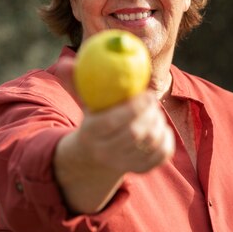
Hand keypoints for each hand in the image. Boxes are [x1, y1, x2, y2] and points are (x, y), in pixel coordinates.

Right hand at [52, 53, 174, 213]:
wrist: (95, 155)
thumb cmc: (93, 119)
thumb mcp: (84, 103)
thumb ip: (76, 82)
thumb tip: (65, 62)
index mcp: (91, 134)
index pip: (112, 122)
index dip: (133, 108)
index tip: (148, 93)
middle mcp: (106, 153)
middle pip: (134, 134)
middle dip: (149, 114)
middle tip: (153, 99)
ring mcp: (124, 163)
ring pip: (150, 143)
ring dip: (159, 124)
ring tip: (154, 112)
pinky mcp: (141, 169)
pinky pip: (161, 155)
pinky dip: (167, 139)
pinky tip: (162, 128)